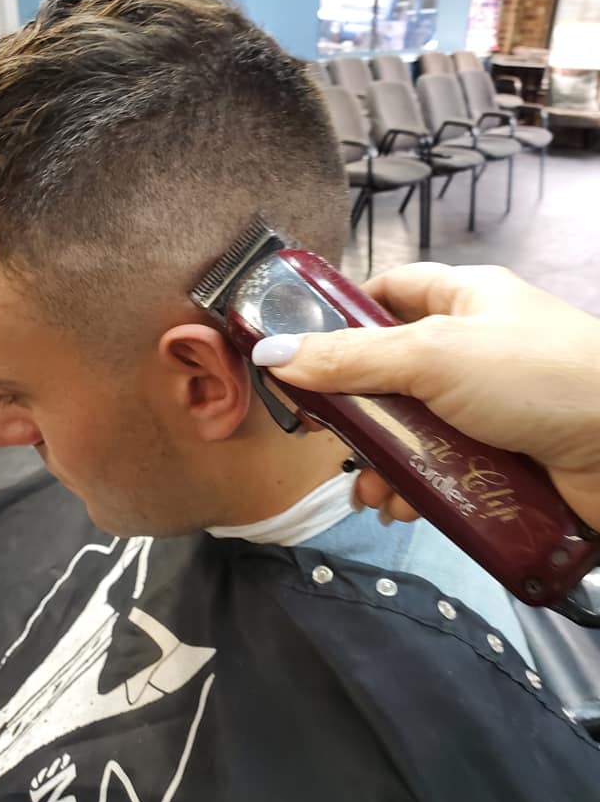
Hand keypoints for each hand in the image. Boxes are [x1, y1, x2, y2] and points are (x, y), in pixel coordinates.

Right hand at [253, 263, 599, 531]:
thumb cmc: (532, 377)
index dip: (342, 317)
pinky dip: (416, 487)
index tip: (299, 353)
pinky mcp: (502, 457)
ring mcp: (489, 406)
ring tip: (366, 492)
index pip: (390, 292)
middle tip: (322, 441)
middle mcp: (474, 348)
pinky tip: (401, 509)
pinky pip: (442, 467)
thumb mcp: (434, 354)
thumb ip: (351, 358)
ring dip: (381, 460)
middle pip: (392, 372)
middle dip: (354, 411)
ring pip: (413, 429)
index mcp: (464, 298)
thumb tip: (269, 355)